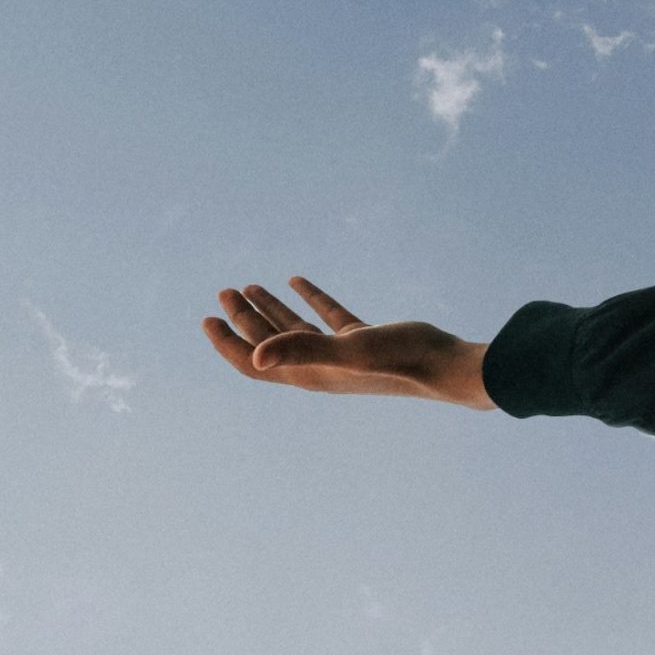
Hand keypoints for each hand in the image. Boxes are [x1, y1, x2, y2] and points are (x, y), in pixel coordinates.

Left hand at [202, 276, 495, 409]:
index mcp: (307, 374)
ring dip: (270, 308)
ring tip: (248, 285)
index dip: (227, 343)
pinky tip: (297, 280)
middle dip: (243, 318)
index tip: (207, 319)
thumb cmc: (398, 360)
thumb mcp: (346, 352)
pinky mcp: (362, 340)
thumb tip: (256, 359)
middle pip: (267, 342)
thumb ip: (300, 351)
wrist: (448, 367)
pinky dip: (309, 298)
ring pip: (294, 329)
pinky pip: (326, 317)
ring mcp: (340, 354)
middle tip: (223, 292)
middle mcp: (318, 367)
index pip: (252, 362)